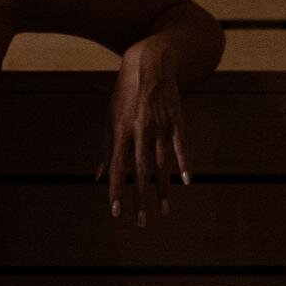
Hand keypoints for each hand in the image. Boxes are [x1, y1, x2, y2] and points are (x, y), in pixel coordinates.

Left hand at [92, 45, 193, 226]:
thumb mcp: (110, 118)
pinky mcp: (176, 119)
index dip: (116, 191)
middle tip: (141, 222)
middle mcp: (140, 130)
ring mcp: (159, 125)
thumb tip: (98, 177)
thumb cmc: (124, 94)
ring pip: (161, 164)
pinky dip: (184, 163)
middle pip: (139, 172)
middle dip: (140, 199)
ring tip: (164, 211)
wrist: (148, 63)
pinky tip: (187, 181)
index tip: (116, 213)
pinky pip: (180, 146)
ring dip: (163, 189)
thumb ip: (106, 150)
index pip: (117, 168)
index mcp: (120, 131)